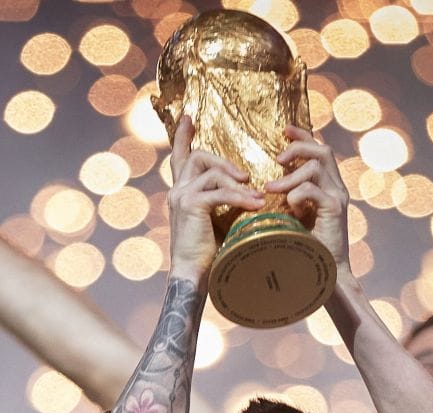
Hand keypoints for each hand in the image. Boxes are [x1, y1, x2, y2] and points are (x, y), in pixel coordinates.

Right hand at [166, 116, 262, 283]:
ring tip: (254, 193)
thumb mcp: (216, 220)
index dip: (182, 136)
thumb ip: (223, 201)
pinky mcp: (192, 205)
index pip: (179, 157)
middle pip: (198, 156)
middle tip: (244, 176)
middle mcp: (177, 190)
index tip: (188, 116)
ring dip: (235, 180)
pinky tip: (255, 205)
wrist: (194, 275)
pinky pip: (220, 192)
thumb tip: (247, 189)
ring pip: (210, 170)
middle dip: (223, 161)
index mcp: (181, 192)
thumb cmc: (208, 254)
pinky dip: (240, 197)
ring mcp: (182, 196)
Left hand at [267, 126, 349, 268]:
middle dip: (298, 147)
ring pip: (316, 166)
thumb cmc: (307, 249)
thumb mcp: (296, 218)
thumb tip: (269, 185)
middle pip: (322, 150)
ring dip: (290, 175)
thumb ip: (290, 199)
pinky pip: (311, 189)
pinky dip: (295, 195)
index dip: (303, 137)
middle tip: (278, 158)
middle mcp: (338, 188)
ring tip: (272, 188)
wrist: (326, 275)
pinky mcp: (334, 210)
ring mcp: (338, 198)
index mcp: (330, 187)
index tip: (285, 130)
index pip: (320, 151)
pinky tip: (289, 210)